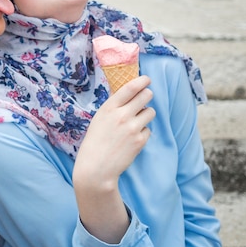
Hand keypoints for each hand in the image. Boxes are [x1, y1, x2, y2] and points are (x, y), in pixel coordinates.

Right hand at [72, 75, 154, 242]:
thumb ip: (114, 108)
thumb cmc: (95, 142)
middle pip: (146, 96)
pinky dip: (143, 132)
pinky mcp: (140, 141)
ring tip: (135, 122)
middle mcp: (122, 115)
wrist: (96, 167)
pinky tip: (132, 139)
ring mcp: (132, 128)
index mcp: (109, 108)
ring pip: (150, 112)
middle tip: (145, 97)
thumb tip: (131, 95)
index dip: (142, 81)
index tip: (147, 79)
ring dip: (145, 115)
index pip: (130, 87)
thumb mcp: (100, 119)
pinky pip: (148, 129)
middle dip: (147, 95)